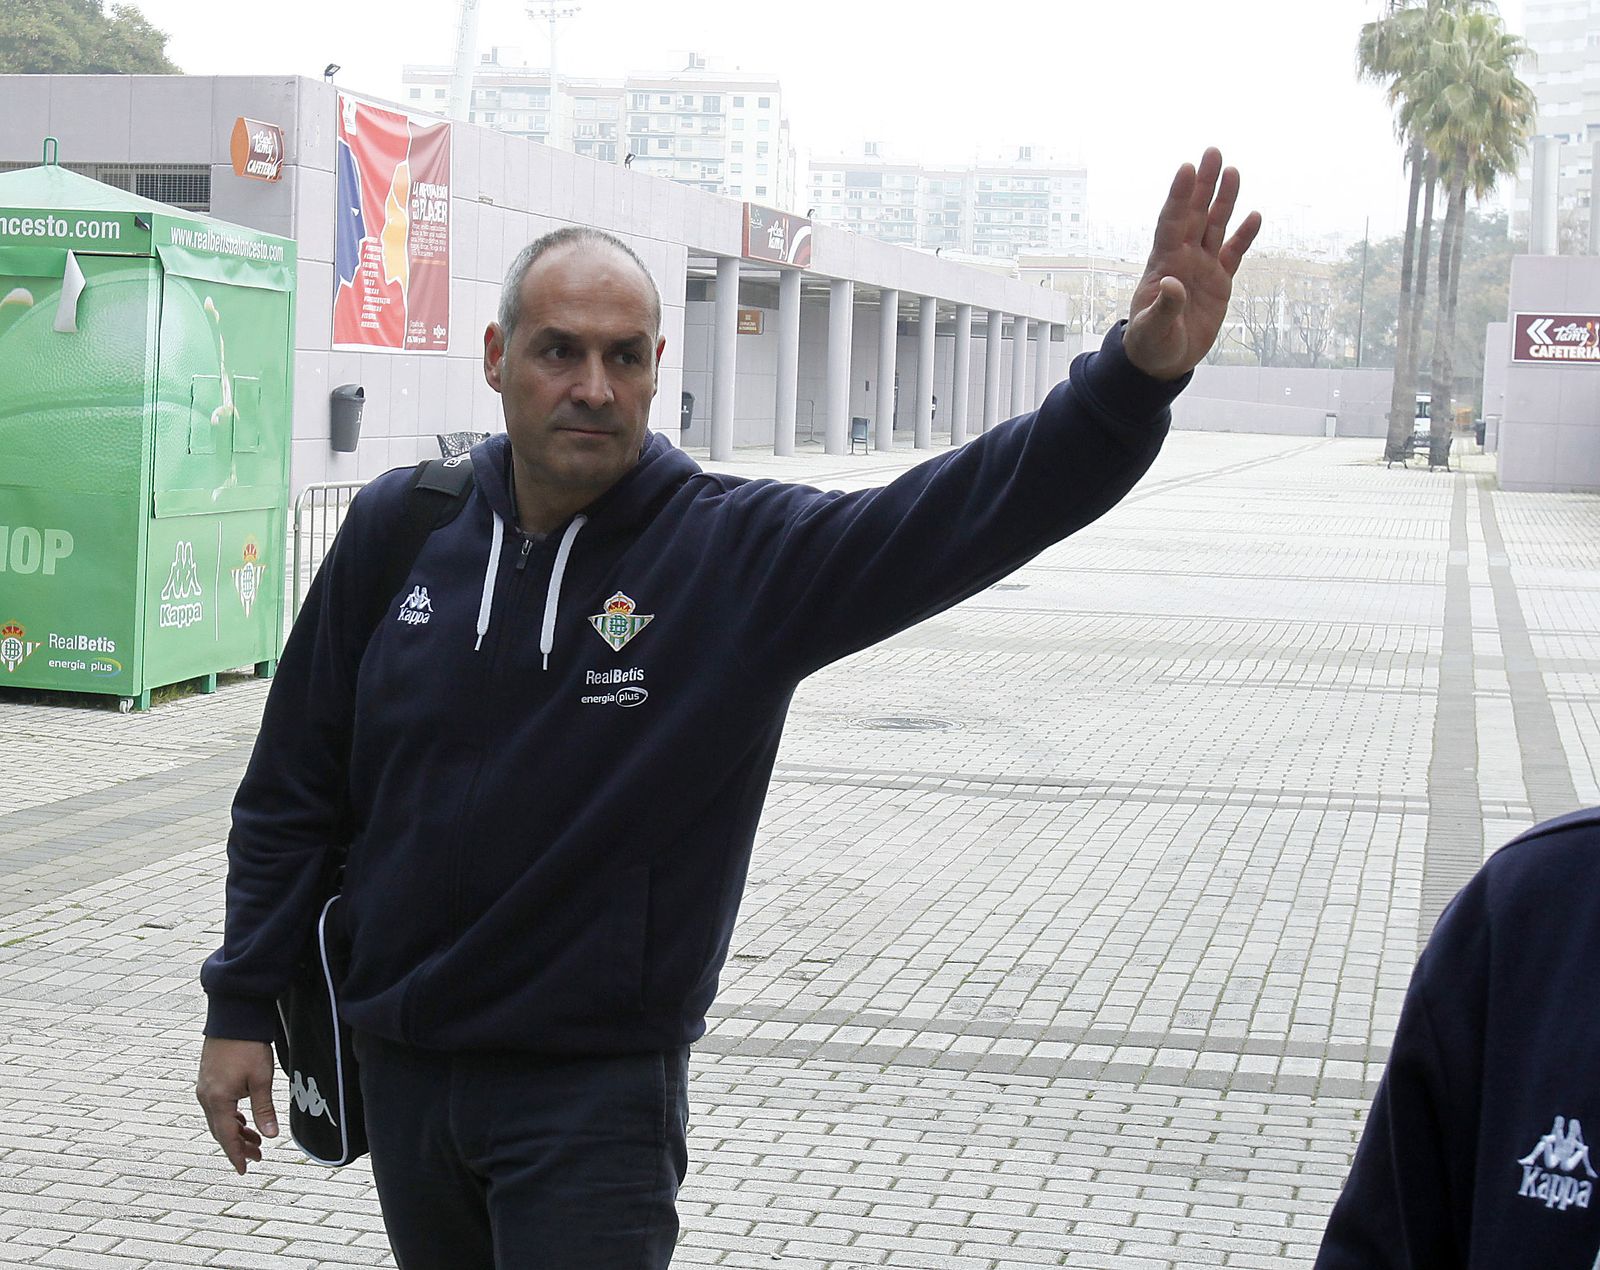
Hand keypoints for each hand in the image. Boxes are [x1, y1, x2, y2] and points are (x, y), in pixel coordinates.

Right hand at [196, 1036, 277, 1173]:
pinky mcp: (208, 1079)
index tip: (244, 1170)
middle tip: (259, 1156)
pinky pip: (217, 1107)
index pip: (226, 1137)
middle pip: (221, 1131)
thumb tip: (270, 1135)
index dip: (236, 1155)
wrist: (234, 1017)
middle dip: (239, 1145)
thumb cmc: (248, 1046)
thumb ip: (264, 1109)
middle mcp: (206, 1097)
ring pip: (219, 1119)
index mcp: (217, 1100)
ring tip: (255, 1140)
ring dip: (236, 1131)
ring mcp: (205, 1088)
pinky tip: (243, 1119)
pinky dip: (230, 1117)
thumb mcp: (261, 1080)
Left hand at [1124, 148, 1261, 380]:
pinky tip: (1254, 215)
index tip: (1185, 169)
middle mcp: (1183, 259)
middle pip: (1194, 214)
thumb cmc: (1150, 344)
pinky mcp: (1219, 282)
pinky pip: (1233, 253)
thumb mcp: (1153, 329)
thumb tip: (1174, 284)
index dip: (1178, 197)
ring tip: (1233, 171)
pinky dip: (1243, 236)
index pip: (1171, 223)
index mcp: (1163, 264)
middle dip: (1203, 184)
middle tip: (1213, 152)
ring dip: (1223, 200)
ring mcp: (1202, 268)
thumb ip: (1164, 307)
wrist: (1163, 361)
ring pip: (1214, 226)